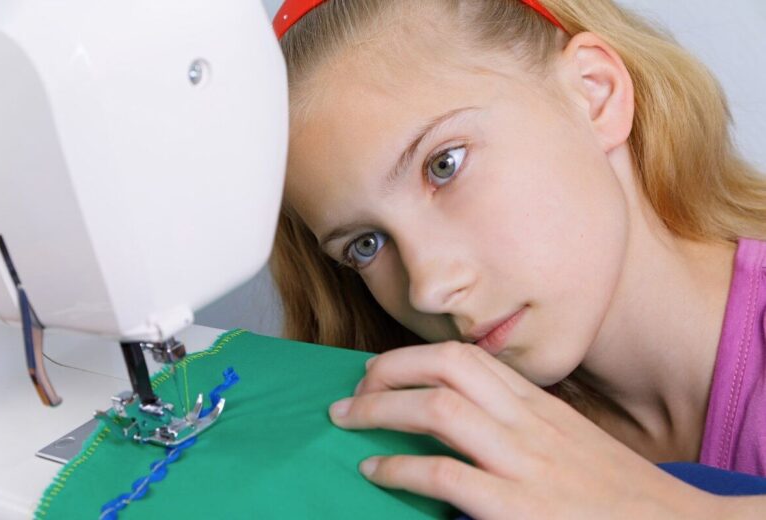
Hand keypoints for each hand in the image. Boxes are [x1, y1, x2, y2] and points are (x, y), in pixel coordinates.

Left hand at [328, 341, 719, 518]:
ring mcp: (524, 463)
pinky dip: (398, 469)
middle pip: (448, 367)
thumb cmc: (617, 492)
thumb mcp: (572, 441)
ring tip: (348, 417)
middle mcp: (529, 422)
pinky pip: (443, 475)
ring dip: (381, 408)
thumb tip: (467, 415)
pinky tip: (374, 472)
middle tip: (355, 387)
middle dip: (391, 369)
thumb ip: (525, 422)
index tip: (384, 368)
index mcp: (541, 405)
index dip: (416, 356)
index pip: (470, 358)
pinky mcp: (518, 509)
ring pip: (439, 409)